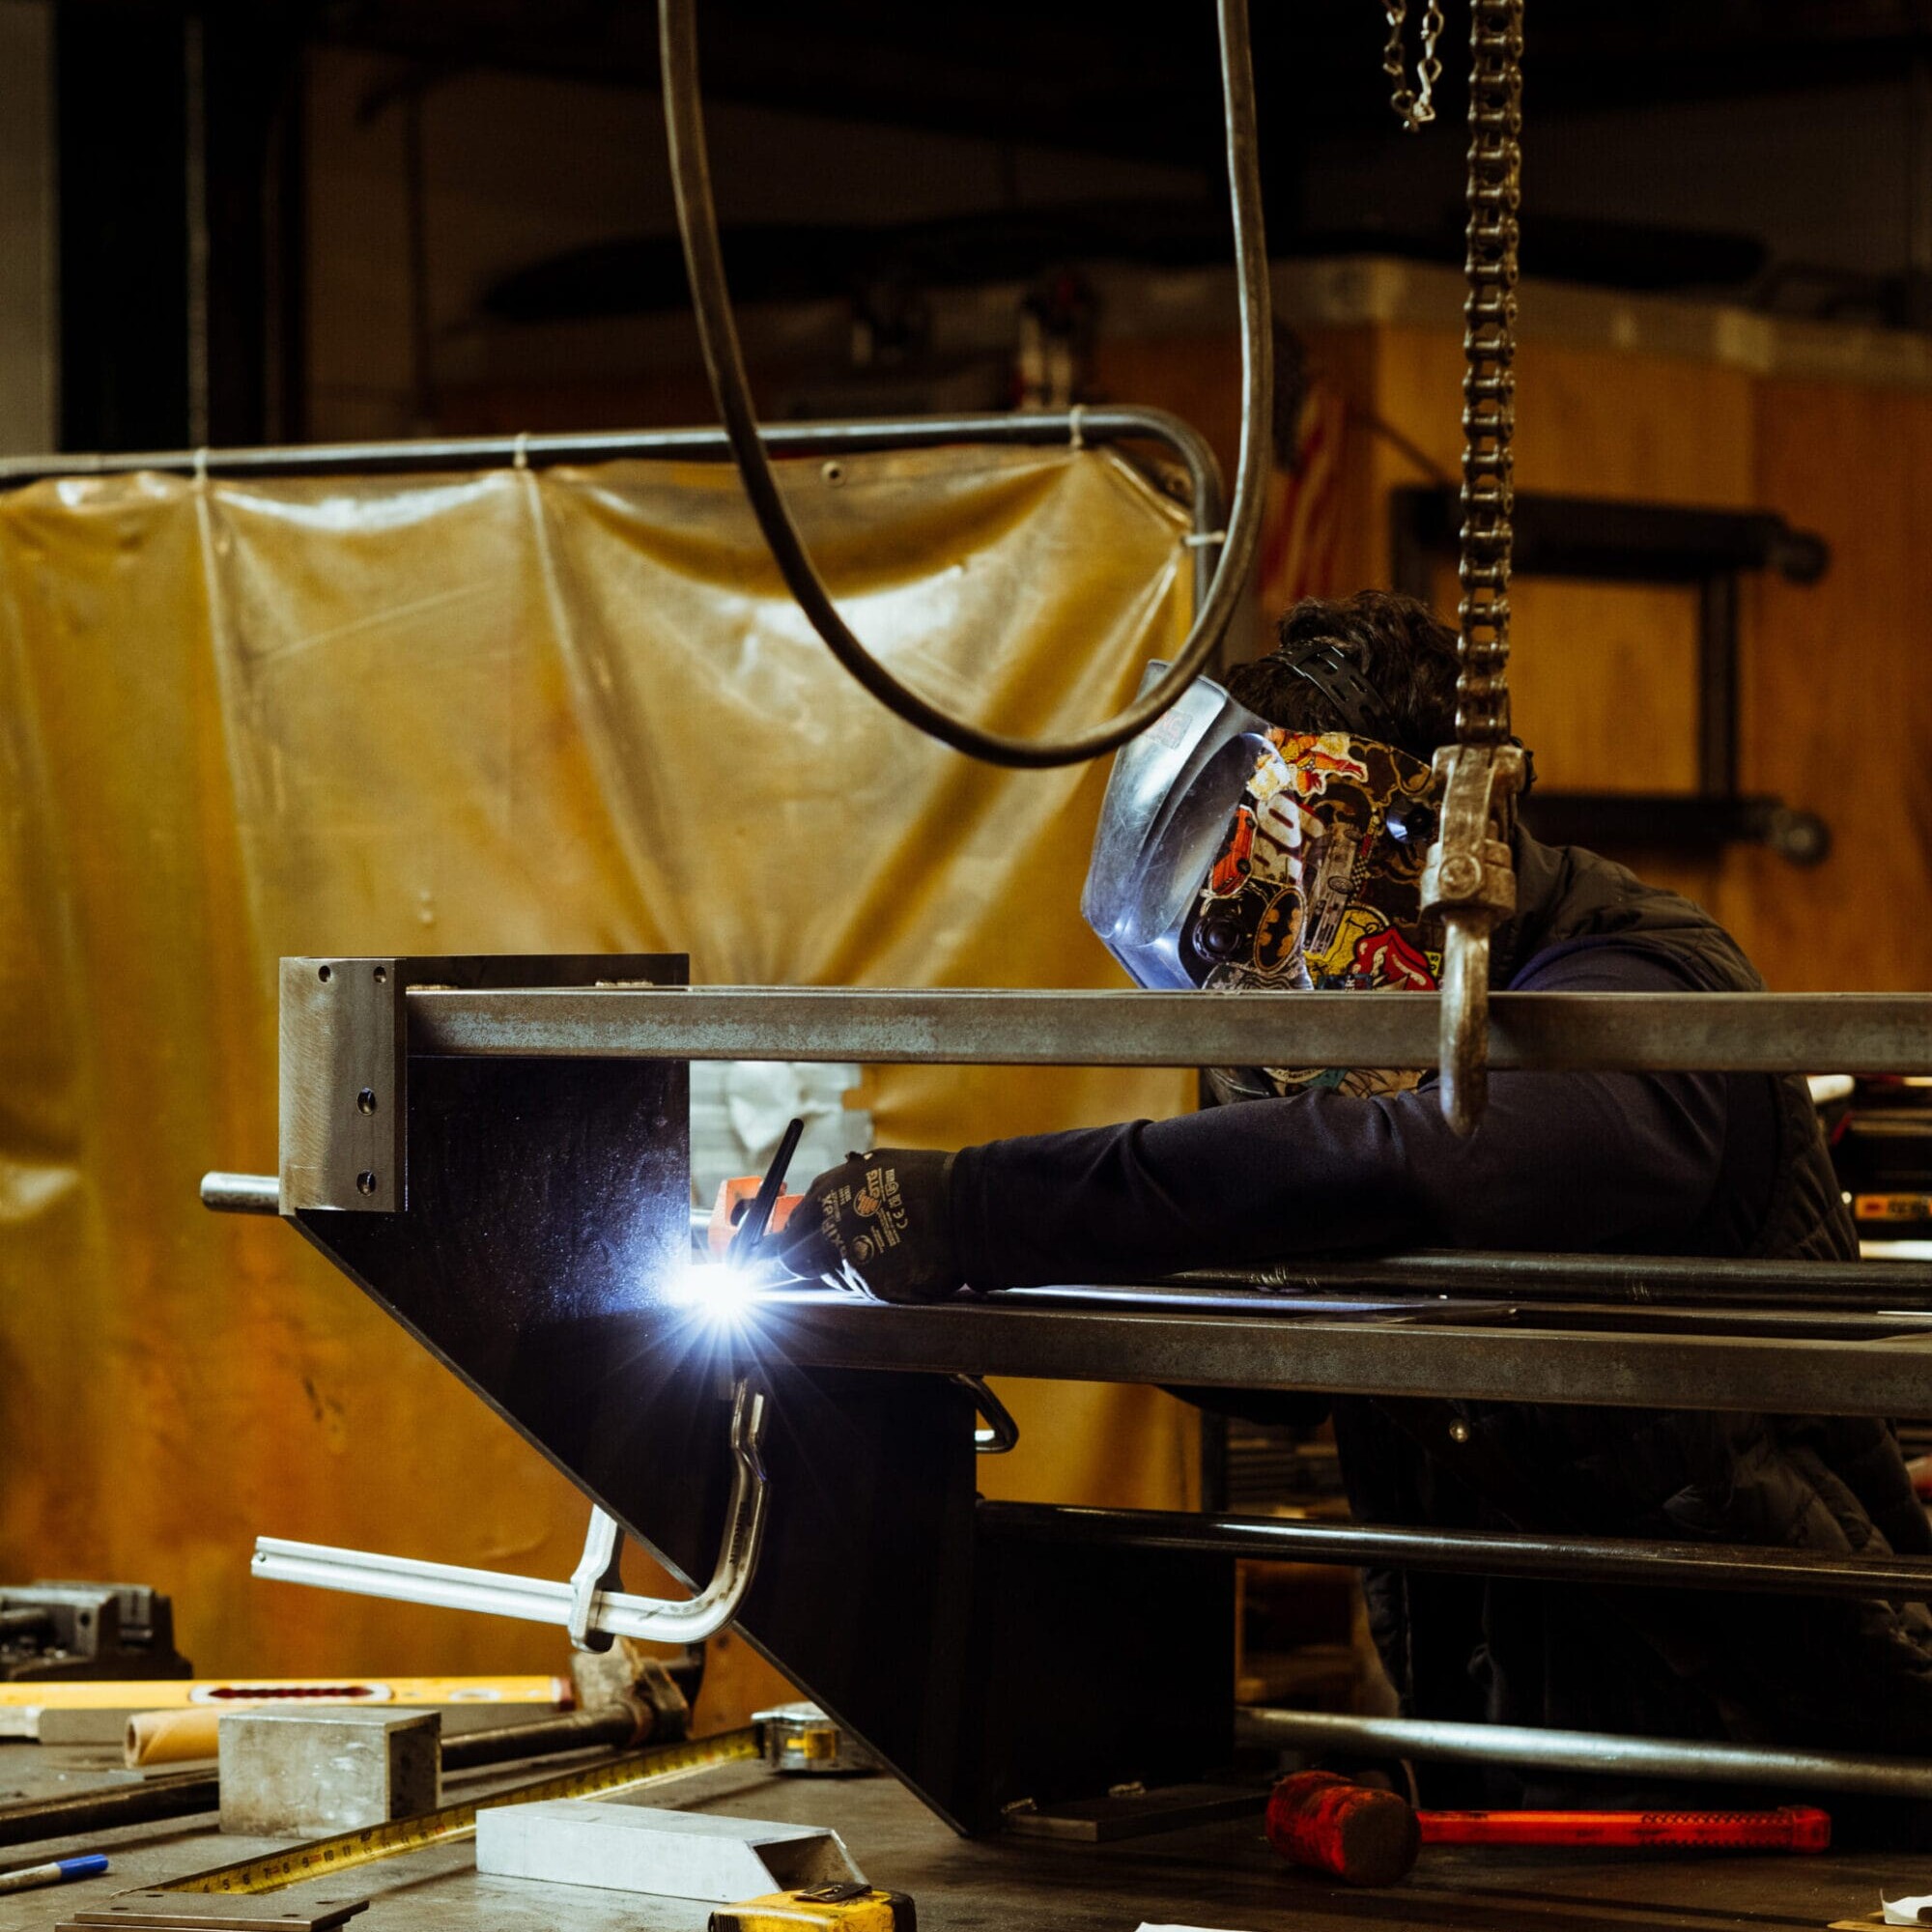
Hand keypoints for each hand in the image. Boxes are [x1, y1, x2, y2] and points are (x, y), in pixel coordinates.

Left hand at [773, 1149, 961, 1303]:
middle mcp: (830, 1231)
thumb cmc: (924, 1180)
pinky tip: (904, 1262)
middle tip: (837, 1256)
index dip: (795, 1238)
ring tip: (889, 1249)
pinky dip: (882, 1280)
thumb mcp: (871, 1167)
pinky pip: (868, 1289)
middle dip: (811, 1261)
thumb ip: (837, 1190)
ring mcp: (851, 1263)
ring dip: (852, 1269)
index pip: (789, 1230)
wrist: (964, 1206)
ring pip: (836, 1277)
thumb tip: (818, 1209)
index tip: (802, 1244)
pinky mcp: (875, 1289)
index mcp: (825, 1195)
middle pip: (797, 1260)